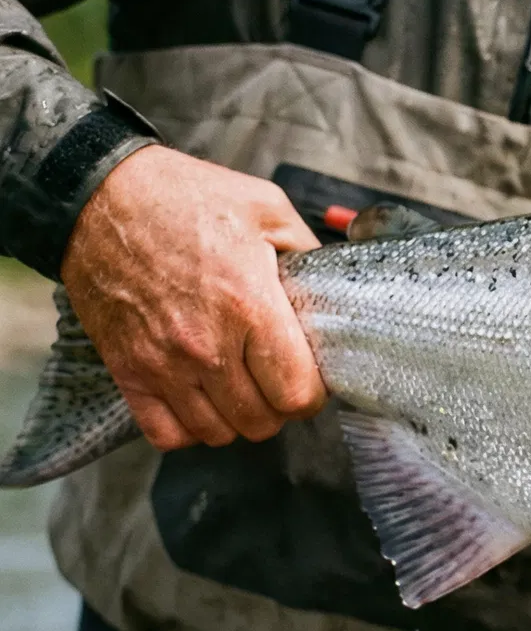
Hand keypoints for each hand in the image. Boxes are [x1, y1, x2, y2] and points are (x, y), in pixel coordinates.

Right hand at [60, 145, 326, 449]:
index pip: (298, 394)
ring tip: (241, 386)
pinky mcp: (127, 371)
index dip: (313, 391)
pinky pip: (166, 433)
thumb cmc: (185, 197)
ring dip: (236, 417)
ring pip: (217, 433)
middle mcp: (206, 347)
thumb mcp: (267, 209)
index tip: (311, 375)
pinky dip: (188, 427)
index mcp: (250, 307)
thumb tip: (330, 287)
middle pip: (261, 421)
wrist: (100, 197)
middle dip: (279, 405)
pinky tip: (200, 398)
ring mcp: (162, 365)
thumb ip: (307, 253)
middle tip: (276, 378)